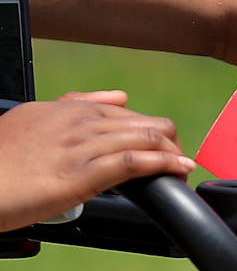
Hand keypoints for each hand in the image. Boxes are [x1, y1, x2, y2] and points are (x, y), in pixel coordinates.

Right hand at [0, 91, 193, 231]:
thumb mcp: (31, 122)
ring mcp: (80, 146)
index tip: (160, 146)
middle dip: (167, 142)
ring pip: (145, 137)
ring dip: (173, 154)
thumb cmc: (0, 164)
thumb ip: (71, 107)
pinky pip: (135, 161)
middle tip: (177, 161)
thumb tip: (116, 97)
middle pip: (142, 122)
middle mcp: (75, 122)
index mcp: (63, 110)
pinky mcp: (83, 173)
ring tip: (184, 167)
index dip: (148, 129)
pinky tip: (180, 169)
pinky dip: (165, 164)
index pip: (122, 112)